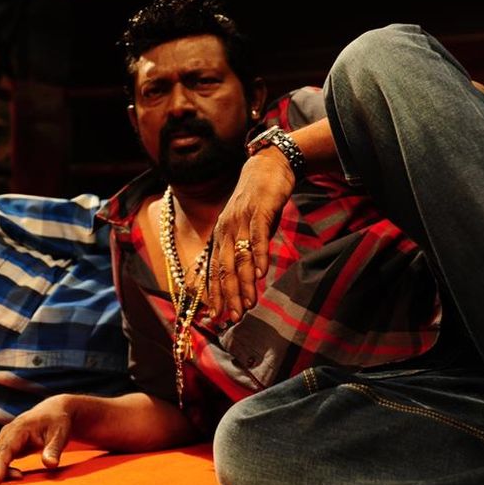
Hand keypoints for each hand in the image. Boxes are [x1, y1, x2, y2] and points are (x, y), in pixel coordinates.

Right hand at [0, 395, 73, 484]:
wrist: (55, 410)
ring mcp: (5, 438)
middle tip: (21, 478)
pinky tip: (17, 473)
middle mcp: (7, 432)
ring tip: (21, 476)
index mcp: (19, 428)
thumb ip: (54, 450)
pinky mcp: (7, 444)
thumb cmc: (58, 421)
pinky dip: (1, 469)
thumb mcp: (60, 435)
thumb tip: (50, 465)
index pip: (3, 450)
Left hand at [207, 147, 293, 324]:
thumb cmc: (259, 202)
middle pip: (224, 267)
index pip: (214, 270)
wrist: (269, 166)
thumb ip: (244, 250)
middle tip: (232, 317)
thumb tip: (249, 278)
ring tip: (248, 303)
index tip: (216, 316)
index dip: (215, 294)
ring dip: (244, 282)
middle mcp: (226, 228)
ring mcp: (242, 219)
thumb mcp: (247, 227)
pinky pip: (258, 236)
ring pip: (240, 256)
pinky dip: (259, 255)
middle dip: (227, 295)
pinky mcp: (260, 210)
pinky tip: (262, 273)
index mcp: (221, 234)